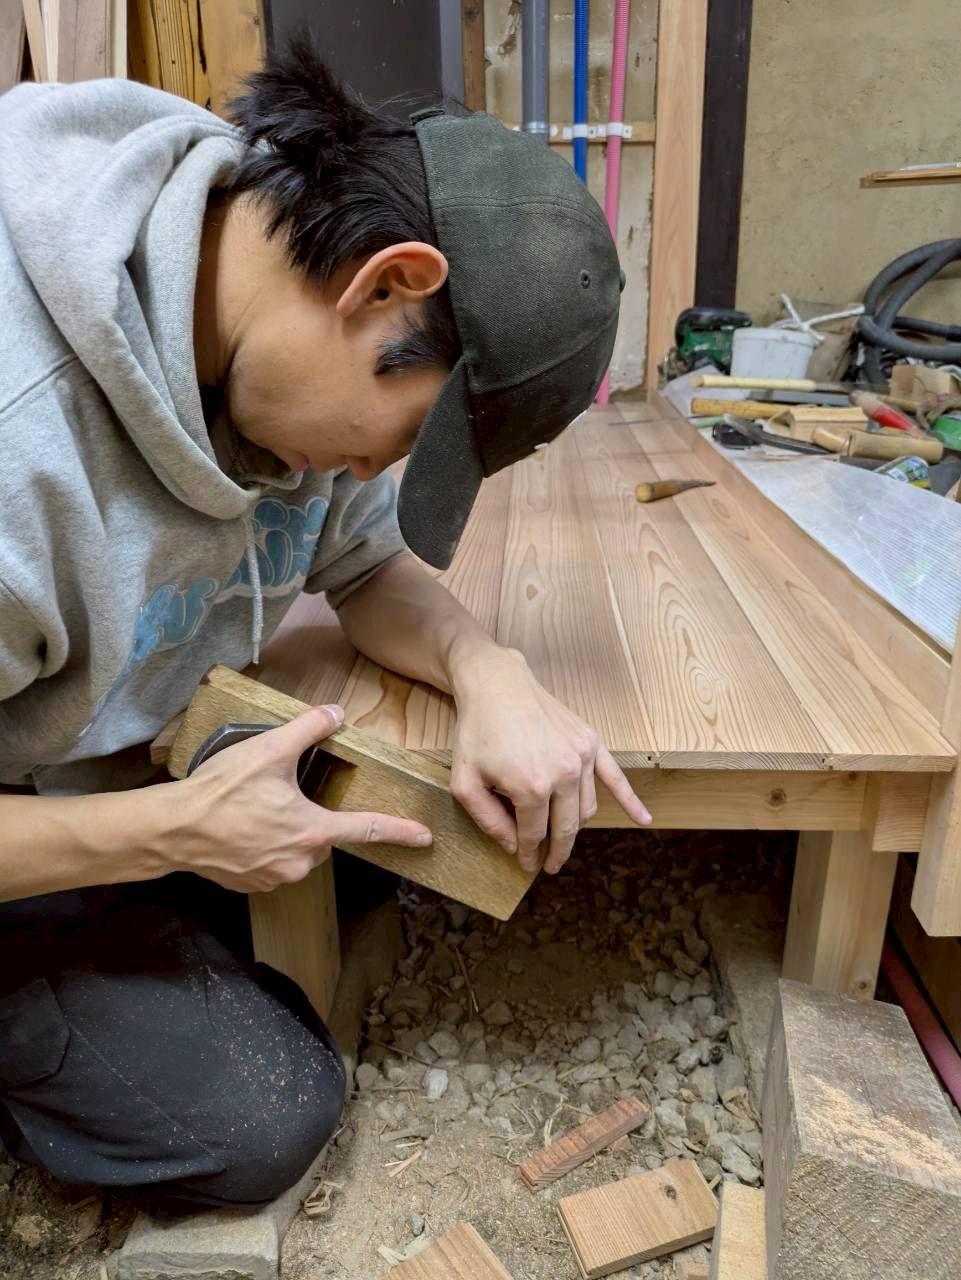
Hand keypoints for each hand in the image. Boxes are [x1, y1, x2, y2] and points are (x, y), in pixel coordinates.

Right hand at [151, 705, 432, 892]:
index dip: (400, 832)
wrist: (171, 830)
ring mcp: (274, 878)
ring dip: (285, 829)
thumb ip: (309, 729)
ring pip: (297, 848)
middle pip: (323, 834)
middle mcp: (299, 862)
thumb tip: (336, 713)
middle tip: (276, 795)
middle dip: (309, 814)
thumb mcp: (269, 749)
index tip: (424, 838)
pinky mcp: (251, 885)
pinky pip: (271, 861)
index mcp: (312, 832)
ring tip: (252, 809)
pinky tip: (240, 827)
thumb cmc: (220, 791)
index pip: (368, 830)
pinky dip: (263, 844)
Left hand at [448, 646, 651, 876]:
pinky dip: (631, 801)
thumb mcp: (465, 782)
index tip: (526, 864)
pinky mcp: (591, 742)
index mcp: (531, 788)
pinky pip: (615, 778)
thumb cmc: (477, 731)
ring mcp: (581, 757)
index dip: (529, 853)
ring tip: (562, 835)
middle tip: (549, 865)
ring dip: (574, 827)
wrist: (496, 684)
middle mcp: (563, 775)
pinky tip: (644, 820)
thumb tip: (515, 846)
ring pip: (586, 809)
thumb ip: (489, 821)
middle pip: (566, 828)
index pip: (535, 835)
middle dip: (557, 851)